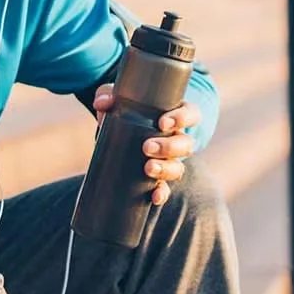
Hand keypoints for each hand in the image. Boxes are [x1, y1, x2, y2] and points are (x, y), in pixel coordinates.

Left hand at [91, 86, 199, 205]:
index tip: (162, 122)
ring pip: (179, 167)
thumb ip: (108, 96)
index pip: (191, 114)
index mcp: (175, 116)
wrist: (118, 133)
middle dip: (169, 147)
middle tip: (146, 147)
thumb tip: (102, 104)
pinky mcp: (157, 177)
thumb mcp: (117, 100)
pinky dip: (162, 193)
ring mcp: (169, 160)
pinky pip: (165, 187)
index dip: (182, 118)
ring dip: (166, 169)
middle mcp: (176, 139)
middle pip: (186, 144)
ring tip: (148, 168)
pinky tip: (155, 197)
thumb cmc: (125, 109)